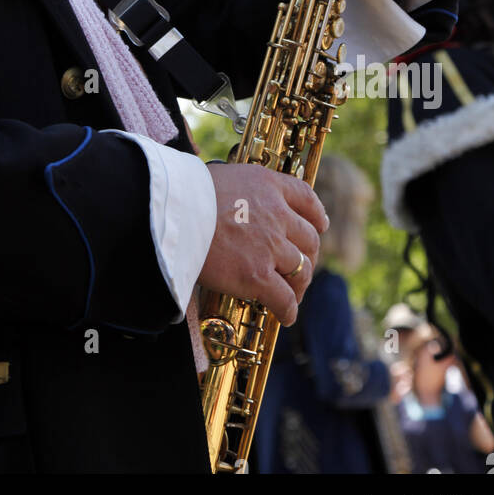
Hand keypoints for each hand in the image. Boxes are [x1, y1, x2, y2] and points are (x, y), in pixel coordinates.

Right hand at [199, 164, 327, 325]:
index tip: (320, 225)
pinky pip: (285, 299)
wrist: (173, 212)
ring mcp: (270, 245)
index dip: (316, 215)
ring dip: (299, 284)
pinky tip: (285, 316)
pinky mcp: (258, 275)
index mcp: (267, 185)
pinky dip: (288, 310)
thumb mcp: (221, 178)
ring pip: (301, 270)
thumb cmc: (184, 195)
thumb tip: (235, 206)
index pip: (305, 198)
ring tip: (291, 294)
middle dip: (308, 255)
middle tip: (299, 267)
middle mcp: (276, 213)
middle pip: (308, 238)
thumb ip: (240, 192)